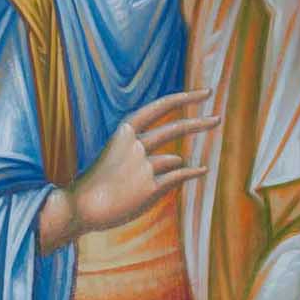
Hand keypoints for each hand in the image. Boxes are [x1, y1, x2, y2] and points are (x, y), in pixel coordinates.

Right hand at [38, 90, 218, 251]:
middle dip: (200, 122)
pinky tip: (202, 170)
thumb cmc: (98, 183)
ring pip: (173, 160)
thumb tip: (179, 158)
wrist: (82, 207)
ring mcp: (145, 165)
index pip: (159, 107)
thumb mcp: (115, 157)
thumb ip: (145, 154)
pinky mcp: (152, 187)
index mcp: (124, 131)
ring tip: (144, 183)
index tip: (205, 92)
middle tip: (218, 119)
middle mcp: (136, 144)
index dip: (184, 98)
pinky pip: (179, 175)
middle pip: (176, 128)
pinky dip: (193, 172)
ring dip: (168, 169)